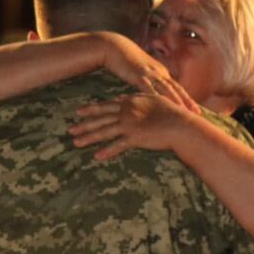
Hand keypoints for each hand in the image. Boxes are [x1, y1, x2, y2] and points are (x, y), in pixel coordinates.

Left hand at [69, 94, 192, 160]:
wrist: (182, 124)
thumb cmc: (173, 113)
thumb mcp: (154, 101)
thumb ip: (139, 99)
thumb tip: (126, 97)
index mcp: (131, 102)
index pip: (107, 106)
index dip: (92, 109)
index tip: (79, 111)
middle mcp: (127, 112)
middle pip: (101, 119)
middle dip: (84, 124)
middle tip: (70, 129)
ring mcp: (130, 124)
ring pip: (104, 131)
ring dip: (89, 138)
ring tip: (76, 143)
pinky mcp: (135, 137)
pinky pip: (117, 145)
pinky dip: (106, 151)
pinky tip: (96, 156)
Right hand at [100, 33, 199, 112]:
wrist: (115, 46)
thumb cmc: (127, 60)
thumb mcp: (142, 72)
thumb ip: (149, 83)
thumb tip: (153, 96)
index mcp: (161, 72)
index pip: (177, 88)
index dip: (186, 99)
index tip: (195, 110)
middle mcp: (159, 72)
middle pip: (176, 89)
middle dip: (187, 102)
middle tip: (198, 113)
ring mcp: (150, 73)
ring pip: (166, 89)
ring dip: (177, 100)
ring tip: (185, 111)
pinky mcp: (139, 74)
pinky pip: (149, 88)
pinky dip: (156, 97)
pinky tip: (162, 105)